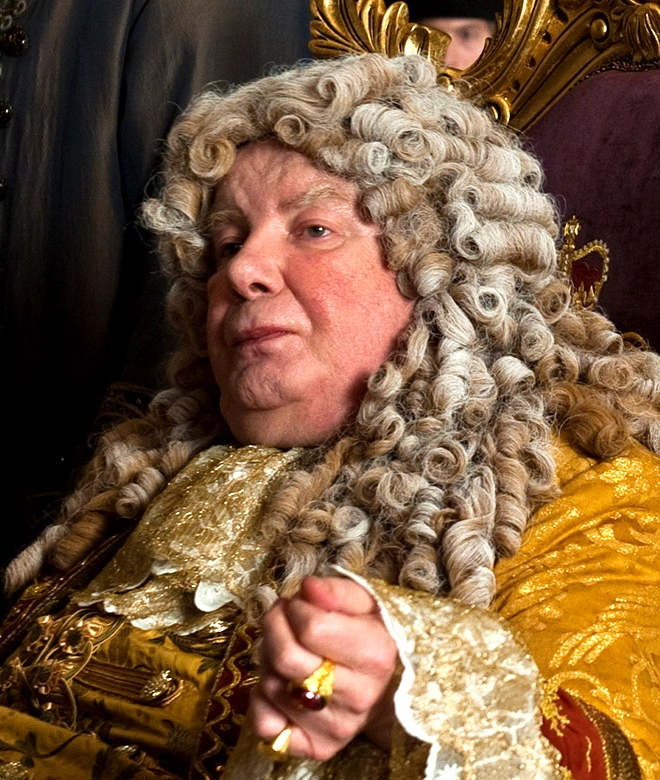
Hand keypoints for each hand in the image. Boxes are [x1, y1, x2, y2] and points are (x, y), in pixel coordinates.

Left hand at [252, 575, 398, 760]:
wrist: (385, 687)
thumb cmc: (370, 636)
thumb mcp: (364, 603)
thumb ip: (336, 590)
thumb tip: (307, 588)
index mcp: (375, 655)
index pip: (311, 627)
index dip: (296, 608)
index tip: (300, 603)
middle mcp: (360, 696)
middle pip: (286, 657)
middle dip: (274, 627)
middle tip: (280, 617)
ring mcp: (338, 727)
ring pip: (272, 685)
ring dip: (268, 658)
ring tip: (286, 646)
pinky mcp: (317, 748)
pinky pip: (267, 724)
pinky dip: (262, 700)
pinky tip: (281, 681)